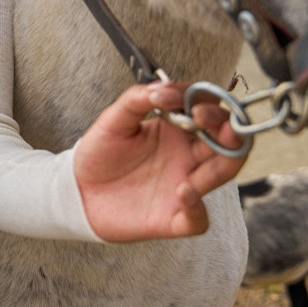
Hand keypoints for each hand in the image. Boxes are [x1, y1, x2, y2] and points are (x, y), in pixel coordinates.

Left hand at [74, 81, 245, 241]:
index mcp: (178, 130)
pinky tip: (183, 190)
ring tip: (219, 141)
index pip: (208, 109)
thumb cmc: (100, 153)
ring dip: (228, 158)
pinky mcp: (174, 218)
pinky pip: (198, 219)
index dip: (203, 101)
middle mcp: (189, 156)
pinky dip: (197, 207)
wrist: (78, 190)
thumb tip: (164, 87)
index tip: (179, 98)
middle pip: (228, 139)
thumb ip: (136, 99)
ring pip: (224, 172)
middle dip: (228, 126)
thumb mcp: (113, 119)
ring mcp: (186, 186)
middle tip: (205, 118)